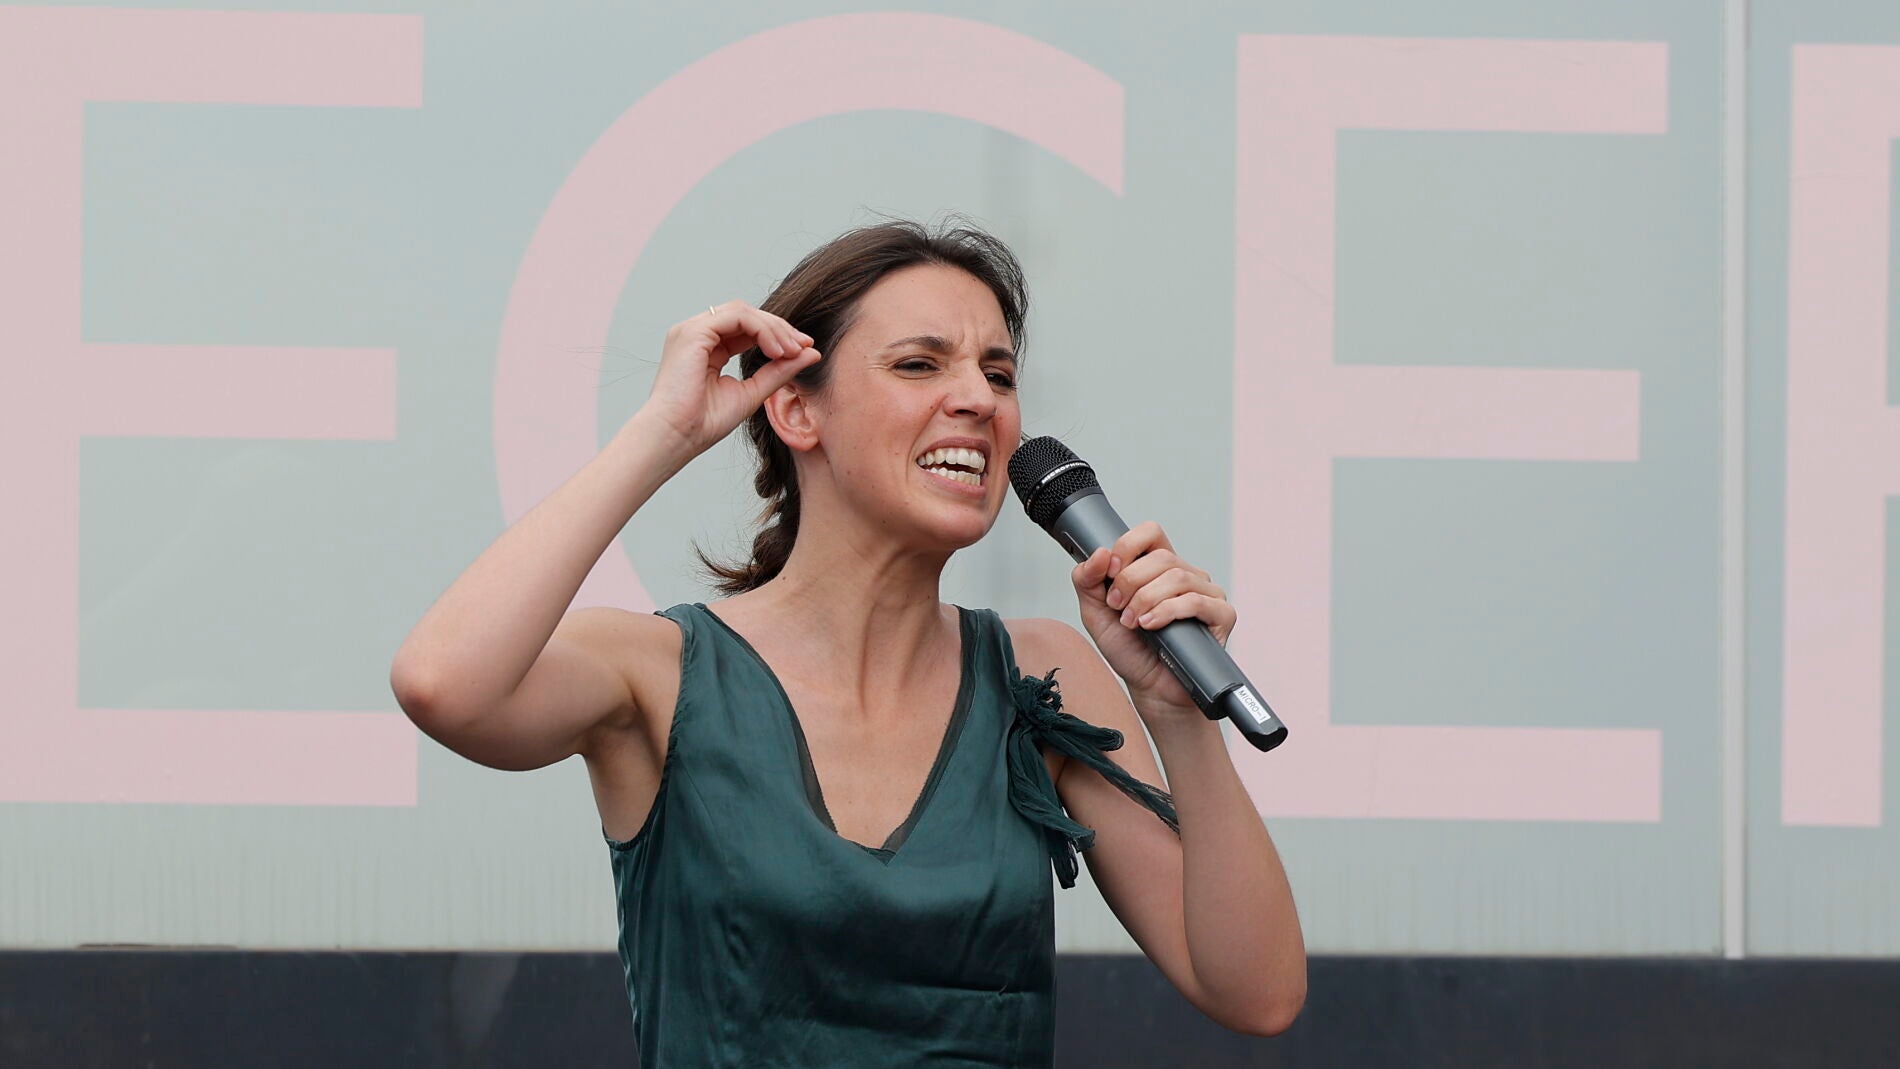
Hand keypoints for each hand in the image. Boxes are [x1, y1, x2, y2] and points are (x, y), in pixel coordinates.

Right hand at [637, 301, 821, 453]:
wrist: (676, 437)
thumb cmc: (704, 423)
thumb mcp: (752, 392)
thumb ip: (779, 371)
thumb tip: (811, 353)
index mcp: (705, 347)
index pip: (745, 327)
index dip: (776, 334)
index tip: (804, 348)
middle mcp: (696, 334)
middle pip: (745, 314)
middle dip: (779, 328)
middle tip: (803, 345)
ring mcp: (691, 330)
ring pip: (742, 311)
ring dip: (773, 328)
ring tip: (791, 350)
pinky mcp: (693, 333)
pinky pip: (736, 317)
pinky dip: (761, 330)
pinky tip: (776, 350)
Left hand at [1070, 521, 1235, 716]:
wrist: (1149, 689)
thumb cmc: (1129, 650)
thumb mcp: (1096, 612)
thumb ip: (1087, 580)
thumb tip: (1100, 552)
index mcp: (1159, 568)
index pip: (1151, 533)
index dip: (1128, 546)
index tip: (1110, 572)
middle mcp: (1186, 576)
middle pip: (1161, 556)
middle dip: (1130, 582)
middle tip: (1118, 608)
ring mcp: (1207, 594)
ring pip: (1178, 576)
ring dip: (1145, 600)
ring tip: (1133, 623)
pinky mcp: (1221, 615)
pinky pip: (1196, 601)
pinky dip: (1167, 611)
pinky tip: (1151, 626)